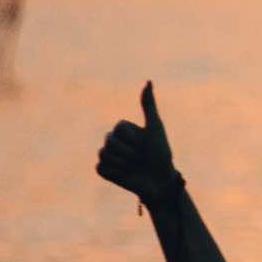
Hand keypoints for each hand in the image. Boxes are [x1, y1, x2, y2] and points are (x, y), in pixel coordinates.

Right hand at [95, 82, 181, 205]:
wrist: (161, 181)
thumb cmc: (161, 154)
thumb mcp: (155, 128)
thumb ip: (149, 106)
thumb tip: (148, 81)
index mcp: (123, 129)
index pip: (118, 128)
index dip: (135, 139)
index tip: (146, 144)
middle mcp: (113, 140)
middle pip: (109, 141)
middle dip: (130, 152)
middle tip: (141, 158)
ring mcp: (106, 155)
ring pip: (103, 154)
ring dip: (123, 163)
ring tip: (134, 167)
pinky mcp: (103, 170)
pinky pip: (100, 168)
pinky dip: (115, 173)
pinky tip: (125, 175)